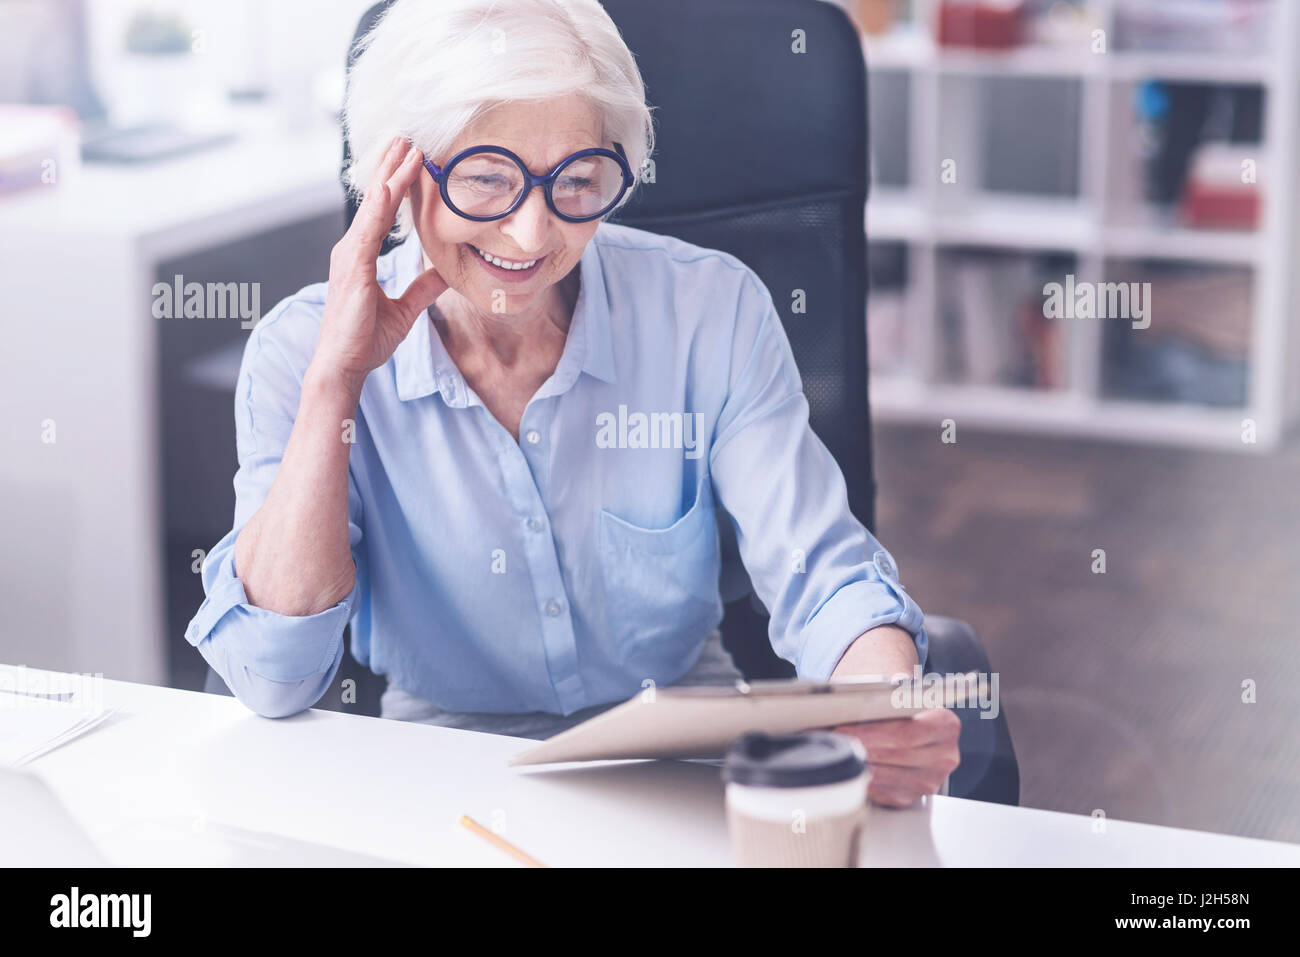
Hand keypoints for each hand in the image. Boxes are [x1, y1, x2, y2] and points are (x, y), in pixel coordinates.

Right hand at [313, 136, 447, 390]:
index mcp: (361, 255)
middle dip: (392, 166)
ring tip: (406, 147)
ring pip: (373, 206)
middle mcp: (351, 249)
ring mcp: (349, 256)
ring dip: (390, 175)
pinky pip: (368, 230)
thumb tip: (445, 270)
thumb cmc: (366, 339)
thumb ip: (424, 286)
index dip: (397, 182)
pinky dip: (379, 206)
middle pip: (375, 199)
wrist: (344, 365)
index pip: (383, 210)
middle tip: (409, 135)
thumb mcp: (405, 308)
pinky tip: (390, 185)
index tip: (412, 157)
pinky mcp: (353, 268)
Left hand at [833, 707, 960, 807]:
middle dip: (859, 745)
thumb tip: (850, 706)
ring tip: (836, 750)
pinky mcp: (911, 797)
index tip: (844, 728)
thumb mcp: (898, 694)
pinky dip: (861, 778)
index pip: (906, 733)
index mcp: (946, 726)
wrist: (908, 723)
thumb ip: (884, 699)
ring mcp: (930, 781)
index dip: (871, 732)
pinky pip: (880, 791)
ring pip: (884, 775)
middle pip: (894, 754)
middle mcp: (944, 756)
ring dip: (857, 762)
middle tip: (834, 739)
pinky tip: (848, 764)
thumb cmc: (899, 707)